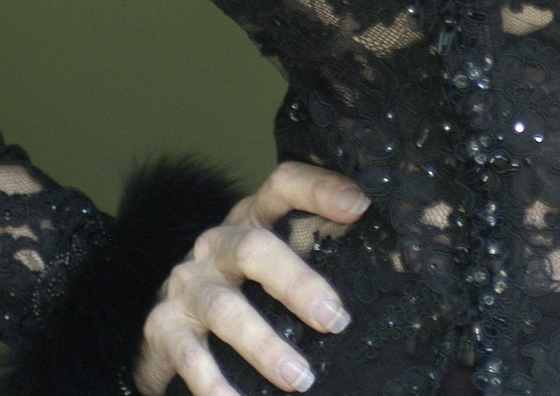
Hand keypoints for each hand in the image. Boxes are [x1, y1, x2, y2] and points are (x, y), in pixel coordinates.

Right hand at [132, 161, 368, 395]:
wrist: (165, 326)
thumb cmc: (242, 290)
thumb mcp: (276, 260)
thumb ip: (318, 250)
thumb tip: (396, 255)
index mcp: (251, 219)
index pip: (283, 184)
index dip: (319, 189)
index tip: (361, 205)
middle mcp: (216, 244)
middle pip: (254, 246)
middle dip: (296, 282)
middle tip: (336, 320)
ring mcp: (188, 284)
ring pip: (226, 309)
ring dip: (265, 346)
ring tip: (302, 379)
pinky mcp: (163, 328)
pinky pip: (190, 358)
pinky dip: (215, 386)